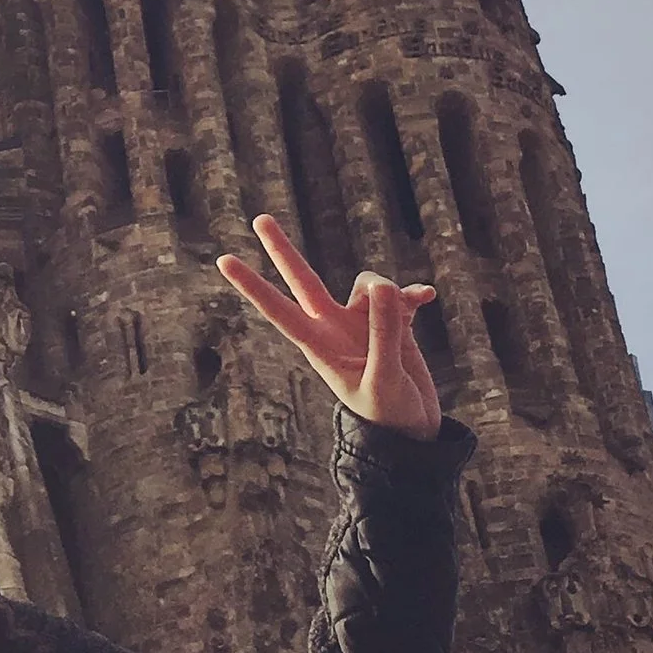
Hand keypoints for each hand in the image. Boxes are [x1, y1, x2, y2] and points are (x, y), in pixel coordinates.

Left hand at [217, 214, 442, 441]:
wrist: (413, 435)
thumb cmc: (389, 415)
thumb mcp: (384, 379)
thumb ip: (383, 333)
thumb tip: (380, 286)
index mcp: (320, 346)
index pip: (279, 310)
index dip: (253, 286)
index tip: (224, 260)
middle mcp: (334, 328)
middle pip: (303, 280)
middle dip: (283, 250)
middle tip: (259, 218)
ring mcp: (361, 324)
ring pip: (366, 284)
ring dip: (388, 290)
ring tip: (409, 309)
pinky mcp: (391, 324)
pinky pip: (399, 296)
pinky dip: (412, 295)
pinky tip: (427, 297)